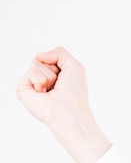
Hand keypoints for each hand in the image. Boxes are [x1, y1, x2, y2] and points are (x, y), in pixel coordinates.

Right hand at [16, 46, 110, 162]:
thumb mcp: (74, 65)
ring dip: (48, 75)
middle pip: (40, 58)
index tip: (66, 77)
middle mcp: (42, 80)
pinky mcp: (23, 90)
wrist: (69, 110)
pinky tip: (43, 92)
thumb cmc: (75, 92)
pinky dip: (39, 80)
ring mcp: (32, 85)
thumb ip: (59, 52)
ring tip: (51, 89)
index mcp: (54, 75)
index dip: (59, 63)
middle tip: (58, 83)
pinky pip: (29, 73)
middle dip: (52, 68)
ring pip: (35, 63)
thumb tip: (38, 55)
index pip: (48, 57)